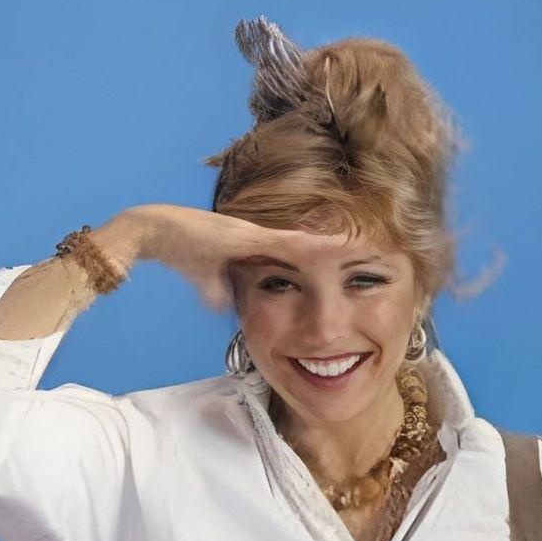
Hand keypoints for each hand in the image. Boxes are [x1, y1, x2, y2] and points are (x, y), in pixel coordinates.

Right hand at [97, 204, 351, 311]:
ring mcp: (263, 233)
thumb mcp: (210, 284)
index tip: (358, 267)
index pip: (305, 256)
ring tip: (375, 246)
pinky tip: (345, 243)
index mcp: (262, 248)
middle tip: (383, 251)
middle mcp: (268, 237)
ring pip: (314, 239)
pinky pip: (295, 241)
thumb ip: (223, 292)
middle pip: (318, 244)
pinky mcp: (254, 235)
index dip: (331, 261)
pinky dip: (319, 243)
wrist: (158, 233)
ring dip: (342, 245)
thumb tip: (232, 307)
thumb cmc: (180, 253)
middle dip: (348, 250)